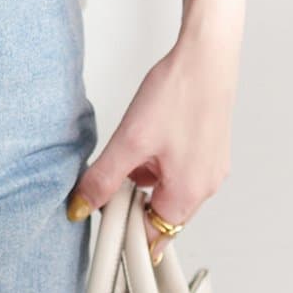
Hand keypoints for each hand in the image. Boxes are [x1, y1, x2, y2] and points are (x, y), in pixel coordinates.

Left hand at [65, 0, 245, 259]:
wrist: (206, 55)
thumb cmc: (178, 93)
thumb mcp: (129, 141)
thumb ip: (103, 179)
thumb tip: (81, 207)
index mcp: (188, 194)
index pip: (151, 237)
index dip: (122, 230)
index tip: (100, 219)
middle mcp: (206, 187)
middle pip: (159, 214)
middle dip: (131, 200)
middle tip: (109, 175)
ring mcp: (211, 168)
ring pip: (167, 189)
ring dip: (144, 178)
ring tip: (131, 145)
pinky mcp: (210, 150)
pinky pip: (179, 170)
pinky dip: (159, 162)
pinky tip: (148, 135)